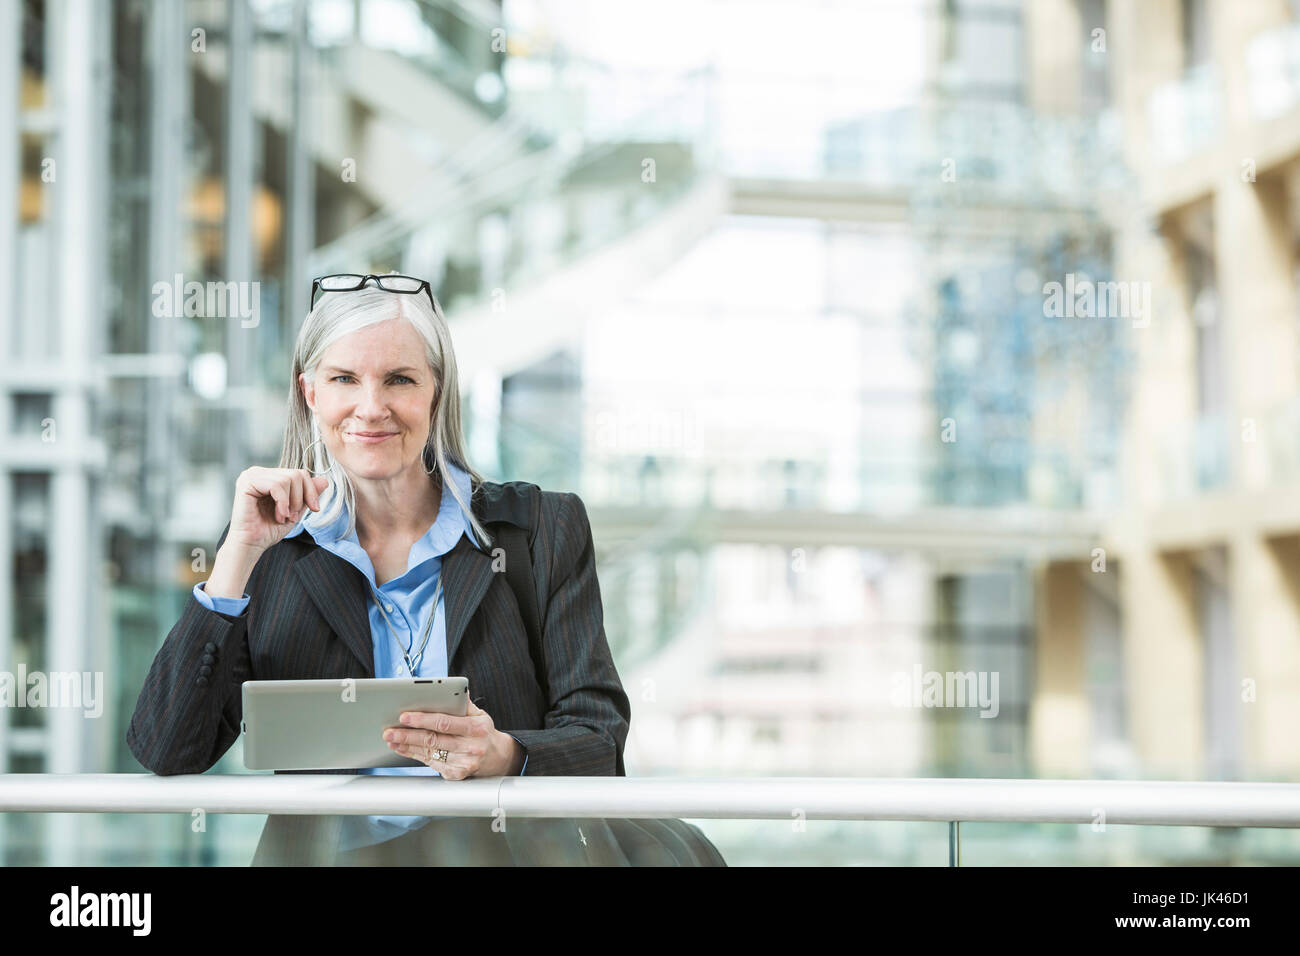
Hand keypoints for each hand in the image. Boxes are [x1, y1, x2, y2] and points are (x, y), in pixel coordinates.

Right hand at [226, 467, 330, 553]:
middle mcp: (259, 472)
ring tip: (284, 517)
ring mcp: (251, 475)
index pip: (300, 473)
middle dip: (301, 498)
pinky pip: (276, 485)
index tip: (314, 509)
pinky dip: (283, 502)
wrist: (251, 545)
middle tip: (293, 516)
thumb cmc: (269, 529)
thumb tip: (325, 480)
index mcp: (269, 476)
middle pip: (296, 474)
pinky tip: (279, 515)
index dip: (311, 491)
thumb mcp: (295, 510)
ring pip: (288, 479)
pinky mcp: (247, 482)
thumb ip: (307, 495)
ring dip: (291, 502)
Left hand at [382, 699, 524, 778]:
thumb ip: (464, 703)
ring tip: (392, 739)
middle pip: (433, 739)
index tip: (405, 716)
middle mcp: (471, 747)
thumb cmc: (484, 733)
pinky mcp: (456, 774)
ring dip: (407, 746)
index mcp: (476, 728)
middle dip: (408, 735)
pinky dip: (414, 755)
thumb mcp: (480, 715)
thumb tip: (456, 688)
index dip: (423, 720)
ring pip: (429, 752)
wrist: (498, 758)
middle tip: (389, 731)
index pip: (445, 722)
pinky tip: (403, 749)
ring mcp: (463, 762)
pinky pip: (431, 763)